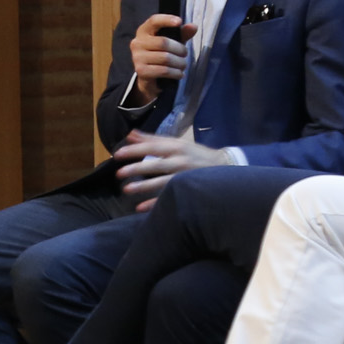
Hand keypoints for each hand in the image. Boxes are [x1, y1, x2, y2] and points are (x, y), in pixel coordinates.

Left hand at [111, 132, 232, 203]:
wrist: (226, 166)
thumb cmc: (196, 154)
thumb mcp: (176, 143)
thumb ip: (153, 139)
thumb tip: (130, 134)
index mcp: (176, 147)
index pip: (152, 147)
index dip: (134, 150)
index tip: (117, 155)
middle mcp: (181, 160)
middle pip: (156, 164)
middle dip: (136, 168)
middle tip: (118, 173)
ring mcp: (186, 176)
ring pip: (163, 182)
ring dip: (144, 187)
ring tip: (127, 190)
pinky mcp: (190, 190)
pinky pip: (170, 197)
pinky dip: (155, 203)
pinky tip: (140, 208)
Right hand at [127, 12, 194, 86]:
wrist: (148, 76)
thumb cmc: (161, 54)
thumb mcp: (173, 42)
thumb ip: (182, 34)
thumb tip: (193, 27)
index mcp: (144, 31)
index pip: (154, 21)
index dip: (166, 19)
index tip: (179, 21)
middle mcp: (137, 42)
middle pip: (164, 42)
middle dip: (180, 49)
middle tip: (185, 54)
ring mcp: (137, 57)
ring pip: (165, 58)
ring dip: (180, 63)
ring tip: (183, 65)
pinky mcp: (141, 71)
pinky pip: (164, 70)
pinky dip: (176, 73)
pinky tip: (179, 74)